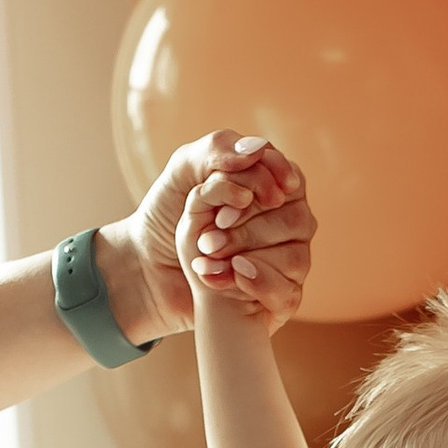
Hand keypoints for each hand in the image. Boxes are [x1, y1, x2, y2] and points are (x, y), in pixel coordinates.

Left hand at [118, 130, 313, 336]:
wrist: (149, 269)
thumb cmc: (168, 216)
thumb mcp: (183, 171)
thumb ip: (217, 149)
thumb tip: (257, 150)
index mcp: (271, 187)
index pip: (290, 179)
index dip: (264, 187)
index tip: (233, 200)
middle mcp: (287, 224)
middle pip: (298, 219)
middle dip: (247, 227)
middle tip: (208, 235)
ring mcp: (287, 262)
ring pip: (296, 257)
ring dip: (245, 254)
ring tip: (206, 254)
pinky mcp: (280, 298)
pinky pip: (287, 293)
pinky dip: (252, 284)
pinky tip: (222, 277)